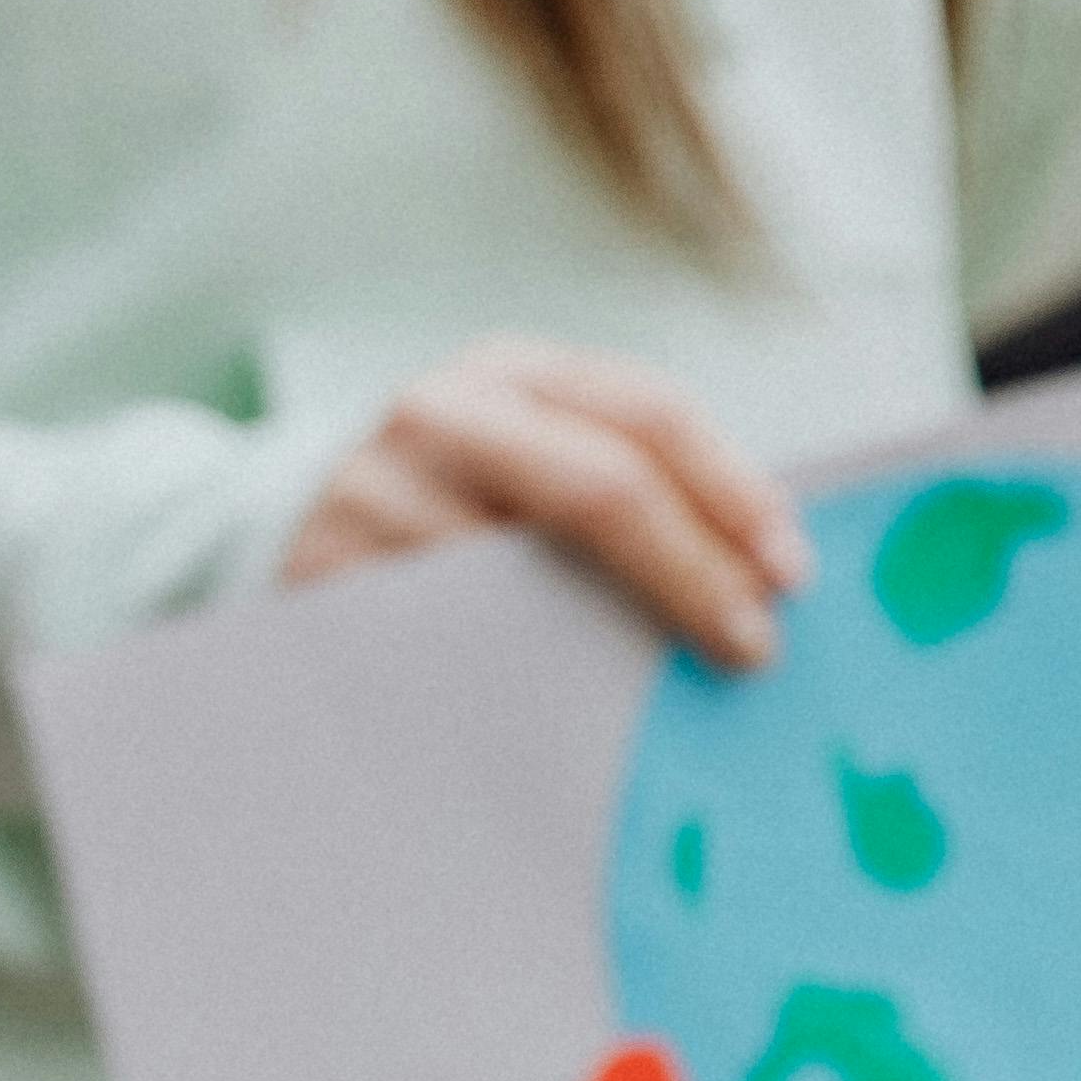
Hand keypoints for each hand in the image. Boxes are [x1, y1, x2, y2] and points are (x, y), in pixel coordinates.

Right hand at [281, 339, 811, 672]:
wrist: (290, 524)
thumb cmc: (454, 506)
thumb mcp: (531, 461)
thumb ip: (623, 489)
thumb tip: (761, 567)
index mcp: (517, 373)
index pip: (649, 415)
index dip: (731, 493)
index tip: (790, 572)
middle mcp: (448, 411)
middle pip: (602, 482)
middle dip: (694, 569)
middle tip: (752, 646)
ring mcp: (383, 486)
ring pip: (530, 568)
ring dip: (615, 637)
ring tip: (672, 685)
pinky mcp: (333, 568)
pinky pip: (454, 633)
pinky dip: (525, 672)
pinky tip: (569, 708)